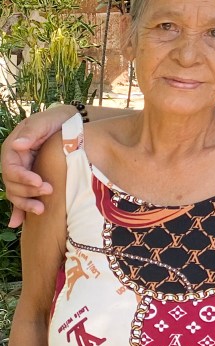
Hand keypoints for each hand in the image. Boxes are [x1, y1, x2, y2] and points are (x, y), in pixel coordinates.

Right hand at [1, 106, 74, 224]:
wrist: (72, 124)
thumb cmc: (57, 121)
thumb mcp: (45, 122)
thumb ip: (31, 132)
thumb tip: (17, 145)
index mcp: (14, 148)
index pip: (10, 167)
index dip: (22, 177)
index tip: (38, 182)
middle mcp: (15, 162)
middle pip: (11, 183)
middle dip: (27, 191)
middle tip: (49, 191)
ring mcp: (23, 173)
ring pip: (16, 193)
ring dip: (25, 204)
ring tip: (41, 210)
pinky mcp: (32, 181)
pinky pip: (21, 197)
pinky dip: (18, 211)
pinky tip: (17, 223)